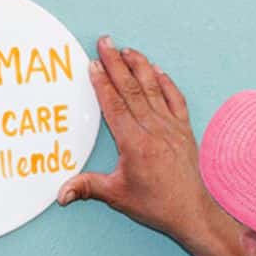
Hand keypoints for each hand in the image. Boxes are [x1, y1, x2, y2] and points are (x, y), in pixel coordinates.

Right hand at [58, 36, 217, 241]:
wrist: (195, 213)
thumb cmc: (157, 205)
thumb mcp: (117, 196)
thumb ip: (87, 188)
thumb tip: (60, 194)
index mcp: (135, 144)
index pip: (115, 106)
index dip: (102, 83)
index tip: (93, 64)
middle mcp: (155, 131)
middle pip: (132, 89)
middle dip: (116, 63)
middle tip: (105, 42)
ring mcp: (172, 128)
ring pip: (153, 89)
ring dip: (139, 66)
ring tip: (126, 49)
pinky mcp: (185, 130)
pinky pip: (175, 99)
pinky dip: (166, 82)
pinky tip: (157, 70)